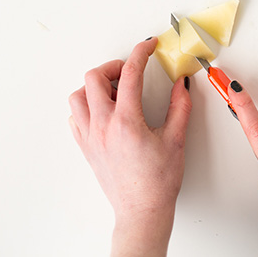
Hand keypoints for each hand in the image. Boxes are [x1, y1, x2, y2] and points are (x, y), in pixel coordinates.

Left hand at [68, 37, 192, 256]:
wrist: (141, 211)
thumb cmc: (158, 182)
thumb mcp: (176, 140)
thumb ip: (180, 106)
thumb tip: (182, 84)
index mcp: (126, 121)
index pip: (130, 73)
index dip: (140, 52)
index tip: (148, 45)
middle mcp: (102, 126)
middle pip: (94, 77)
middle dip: (114, 66)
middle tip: (130, 72)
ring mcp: (90, 137)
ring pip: (77, 95)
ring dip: (95, 86)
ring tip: (115, 93)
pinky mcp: (85, 147)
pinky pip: (75, 116)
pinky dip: (86, 106)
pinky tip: (104, 111)